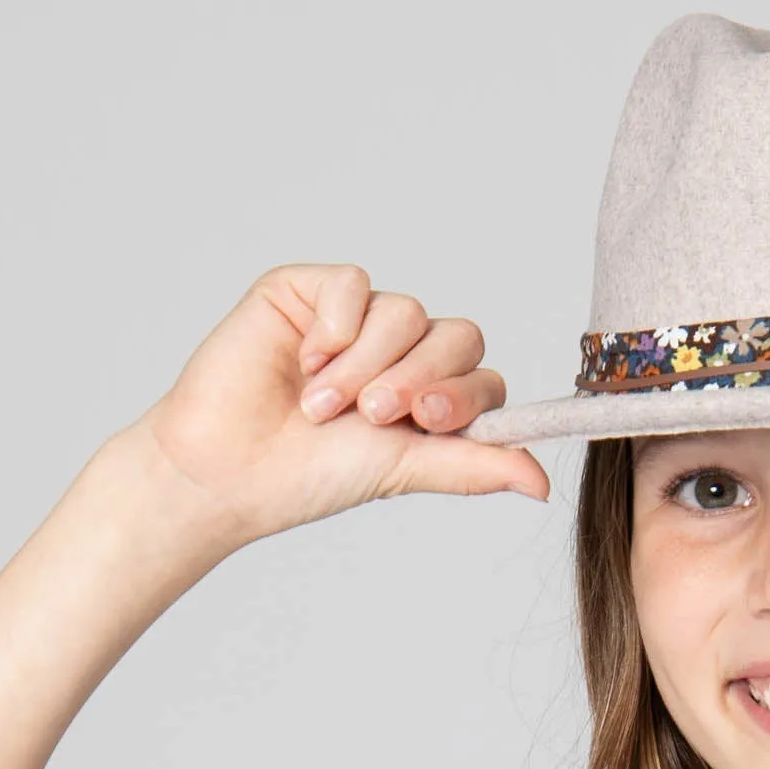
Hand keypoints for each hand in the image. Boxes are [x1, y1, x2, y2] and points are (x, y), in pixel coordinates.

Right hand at [129, 262, 550, 549]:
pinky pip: (354, 284)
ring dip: (367, 366)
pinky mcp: (309, 291)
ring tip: (321, 406)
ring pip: (405, 311)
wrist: (226, 469)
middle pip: (455, 336)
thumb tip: (543, 484)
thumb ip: (475, 466)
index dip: (463, 393)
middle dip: (420, 377)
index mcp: (428, 396)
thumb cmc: (307, 476)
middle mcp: (398, 353)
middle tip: (374, 415)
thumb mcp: (405, 471)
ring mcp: (355, 319)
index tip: (427, 420)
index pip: (481, 376)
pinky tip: (304, 362)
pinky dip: (335, 328)